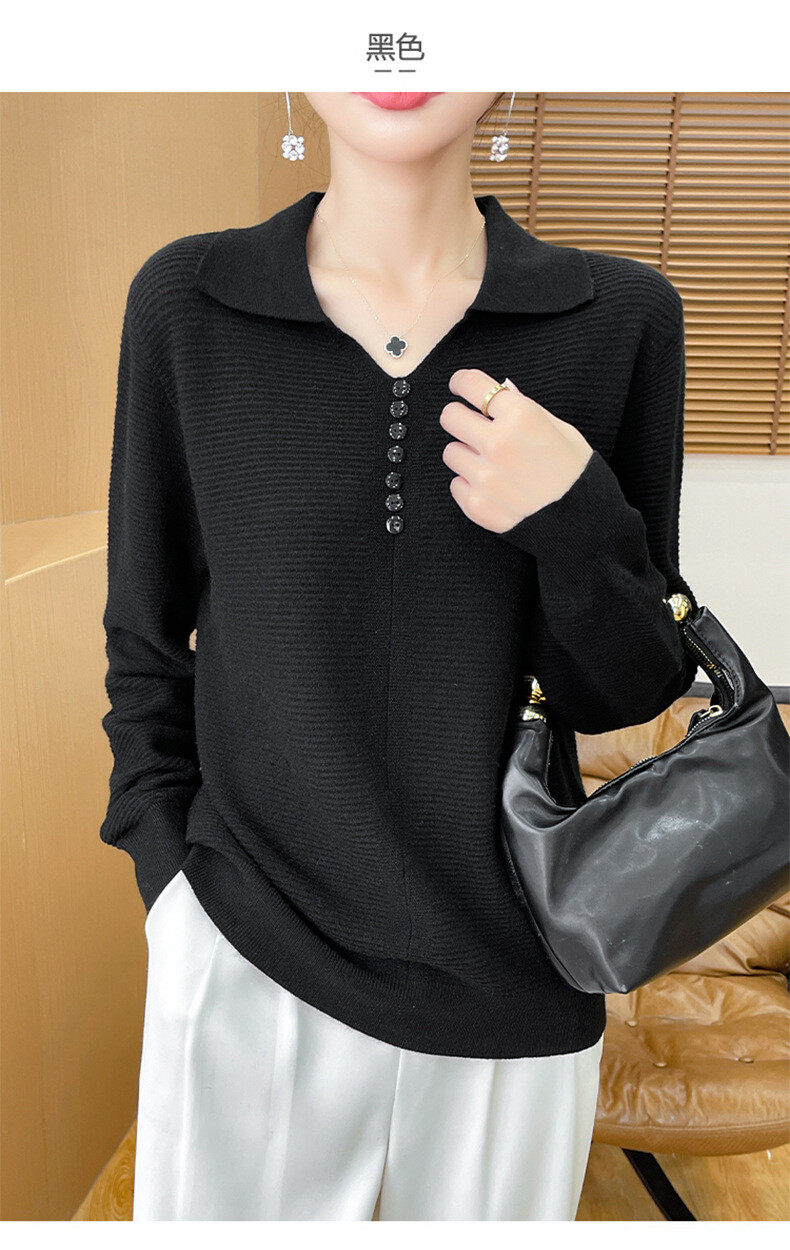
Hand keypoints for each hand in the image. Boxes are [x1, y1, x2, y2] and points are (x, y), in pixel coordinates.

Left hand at [440, 369, 593, 533]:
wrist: (583, 524)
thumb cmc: (576, 473)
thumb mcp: (561, 430)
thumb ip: (525, 409)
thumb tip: (502, 388)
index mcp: (521, 417)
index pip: (472, 385)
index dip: (461, 383)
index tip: (459, 386)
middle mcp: (498, 443)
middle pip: (450, 417)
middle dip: (460, 418)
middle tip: (474, 427)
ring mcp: (484, 476)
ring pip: (451, 452)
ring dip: (467, 454)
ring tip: (494, 466)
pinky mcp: (476, 505)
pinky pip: (456, 484)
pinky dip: (471, 485)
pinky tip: (496, 489)